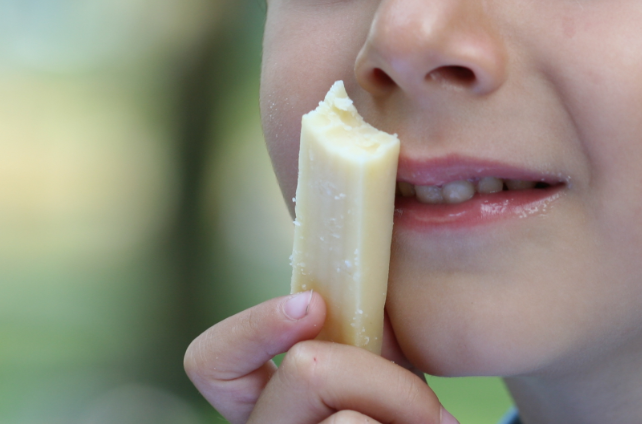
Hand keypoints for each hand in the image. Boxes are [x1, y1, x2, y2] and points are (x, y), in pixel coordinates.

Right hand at [184, 290, 456, 423]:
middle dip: (382, 377)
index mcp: (261, 405)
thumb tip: (362, 236)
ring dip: (408, 413)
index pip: (211, 362)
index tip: (313, 303)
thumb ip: (351, 330)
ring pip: (348, 420)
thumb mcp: (376, 366)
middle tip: (430, 408)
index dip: (256, 327)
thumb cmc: (403, 414)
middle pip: (307, 373)